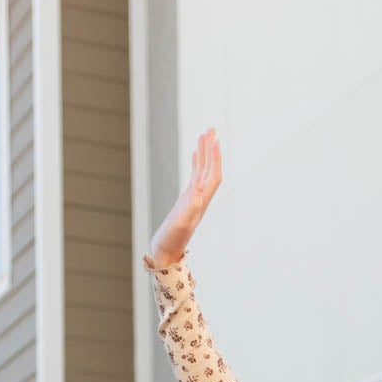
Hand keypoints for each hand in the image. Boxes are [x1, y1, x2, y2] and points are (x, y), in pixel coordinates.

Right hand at [145, 127, 221, 270]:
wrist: (167, 252)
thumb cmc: (172, 240)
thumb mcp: (181, 224)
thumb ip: (190, 208)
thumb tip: (198, 192)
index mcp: (201, 201)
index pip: (213, 175)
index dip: (215, 158)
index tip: (215, 139)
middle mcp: (200, 198)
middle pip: (211, 169)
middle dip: (212, 149)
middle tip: (212, 128)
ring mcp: (194, 198)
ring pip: (203, 170)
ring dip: (205, 152)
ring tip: (205, 134)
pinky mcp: (186, 199)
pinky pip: (194, 176)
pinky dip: (196, 163)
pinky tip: (195, 153)